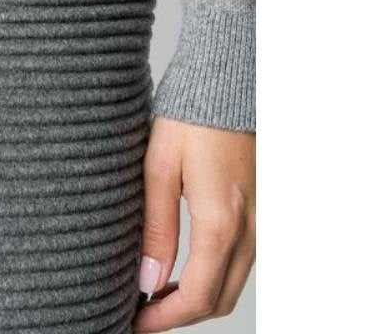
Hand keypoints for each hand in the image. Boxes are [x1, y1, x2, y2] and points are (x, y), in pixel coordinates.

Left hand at [132, 116, 255, 330]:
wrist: (224, 83)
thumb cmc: (188, 117)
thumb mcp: (158, 168)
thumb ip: (157, 228)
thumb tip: (149, 281)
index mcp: (221, 220)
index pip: (200, 295)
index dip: (165, 318)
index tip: (135, 321)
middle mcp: (248, 228)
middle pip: (220, 299)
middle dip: (181, 315)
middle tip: (141, 312)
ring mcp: (258, 220)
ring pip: (233, 282)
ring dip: (198, 297)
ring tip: (154, 292)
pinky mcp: (257, 209)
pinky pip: (240, 260)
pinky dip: (214, 276)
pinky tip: (182, 267)